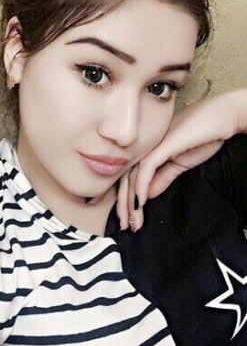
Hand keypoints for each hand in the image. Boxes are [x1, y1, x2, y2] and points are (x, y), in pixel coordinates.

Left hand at [116, 92, 239, 231]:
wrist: (221, 118)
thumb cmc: (201, 137)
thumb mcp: (179, 164)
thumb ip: (162, 178)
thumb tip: (146, 195)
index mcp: (147, 151)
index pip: (129, 178)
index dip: (125, 199)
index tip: (128, 220)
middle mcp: (144, 148)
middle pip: (125, 179)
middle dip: (124, 205)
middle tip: (125, 227)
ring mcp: (151, 145)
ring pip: (132, 177)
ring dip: (131, 202)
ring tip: (133, 222)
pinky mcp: (162, 145)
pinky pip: (146, 169)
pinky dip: (141, 187)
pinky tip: (140, 204)